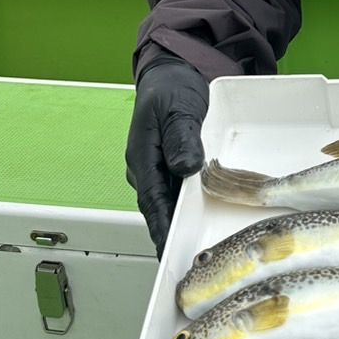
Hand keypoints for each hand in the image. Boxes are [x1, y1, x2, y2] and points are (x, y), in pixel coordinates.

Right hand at [126, 53, 208, 254]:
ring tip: (191, 255)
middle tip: (184, 268)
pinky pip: (176, 193)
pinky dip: (184, 209)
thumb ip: (181, 138)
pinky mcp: (169, 165)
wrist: (172, 70)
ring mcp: (156, 168)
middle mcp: (145, 167)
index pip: (152, 202)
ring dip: (177, 226)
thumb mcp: (179, 108)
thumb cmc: (172, 86)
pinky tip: (196, 223)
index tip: (168, 255)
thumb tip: (184, 168)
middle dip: (169, 238)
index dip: (161, 230)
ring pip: (167, 203)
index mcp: (142, 157)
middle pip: (157, 209)